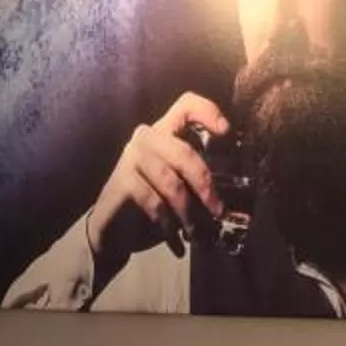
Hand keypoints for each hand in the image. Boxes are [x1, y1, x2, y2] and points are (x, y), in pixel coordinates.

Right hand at [83, 93, 230, 263]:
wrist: (113, 231)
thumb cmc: (152, 206)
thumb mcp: (180, 188)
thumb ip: (198, 181)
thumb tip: (231, 195)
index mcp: (165, 133)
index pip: (185, 105)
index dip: (208, 112)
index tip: (225, 132)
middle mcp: (147, 138)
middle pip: (185, 152)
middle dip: (205, 186)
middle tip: (217, 211)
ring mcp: (131, 158)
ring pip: (171, 182)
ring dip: (188, 213)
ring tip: (196, 233)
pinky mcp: (122, 181)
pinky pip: (154, 201)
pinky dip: (168, 225)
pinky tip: (175, 240)